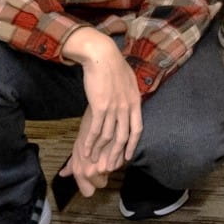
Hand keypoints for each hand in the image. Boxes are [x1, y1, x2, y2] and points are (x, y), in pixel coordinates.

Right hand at [66, 31, 144, 187]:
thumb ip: (130, 95)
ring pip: (108, 137)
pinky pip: (96, 130)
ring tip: (93, 162)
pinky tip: (85, 150)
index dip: (132, 144)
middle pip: (123, 137)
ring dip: (100, 151)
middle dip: (115, 154)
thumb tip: (132, 103)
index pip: (137, 129)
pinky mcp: (100, 107)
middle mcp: (126, 107)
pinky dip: (90, 142)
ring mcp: (114, 108)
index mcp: (135, 102)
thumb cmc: (113, 66)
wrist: (102, 56)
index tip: (127, 157)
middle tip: (108, 167)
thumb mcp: (129, 81)